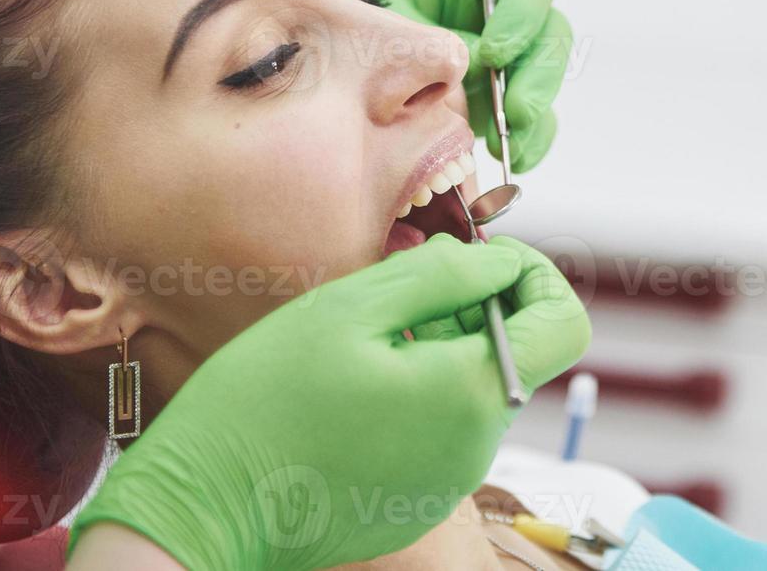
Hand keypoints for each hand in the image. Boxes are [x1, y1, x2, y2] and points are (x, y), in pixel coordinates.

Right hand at [67, 235, 589, 569]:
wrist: (201, 506)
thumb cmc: (265, 400)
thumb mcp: (352, 307)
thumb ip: (443, 276)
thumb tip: (503, 263)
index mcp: (472, 395)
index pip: (565, 325)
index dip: (535, 277)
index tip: (480, 260)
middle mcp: (477, 447)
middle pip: (514, 354)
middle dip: (473, 310)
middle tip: (398, 296)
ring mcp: (448, 482)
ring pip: (473, 389)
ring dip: (439, 349)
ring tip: (363, 344)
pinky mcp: (416, 500)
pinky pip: (442, 428)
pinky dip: (416, 392)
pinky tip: (351, 388)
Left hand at [359, 0, 570, 172]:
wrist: (324, 58)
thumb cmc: (346, 21)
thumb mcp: (377, 11)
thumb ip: (421, 32)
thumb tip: (464, 67)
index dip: (522, 14)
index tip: (492, 52)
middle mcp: (497, 12)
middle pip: (549, 31)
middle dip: (534, 75)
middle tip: (512, 110)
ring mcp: (502, 58)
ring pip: (545, 78)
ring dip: (534, 114)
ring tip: (507, 142)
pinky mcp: (497, 98)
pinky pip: (532, 119)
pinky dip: (528, 141)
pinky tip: (511, 159)